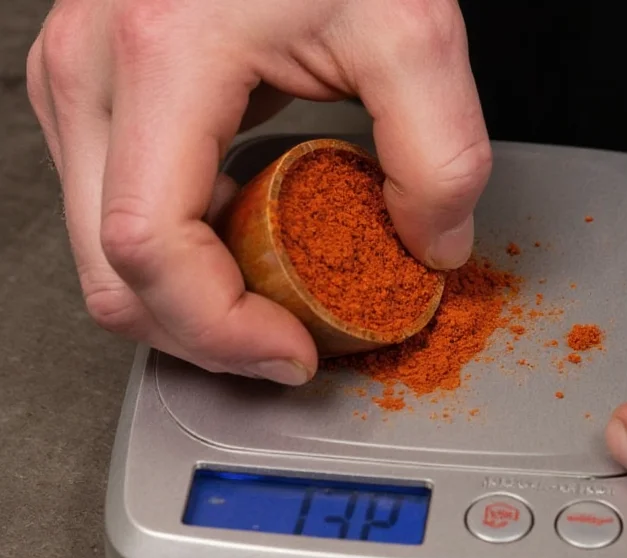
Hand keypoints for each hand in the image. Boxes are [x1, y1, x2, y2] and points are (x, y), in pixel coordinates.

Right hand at [25, 0, 489, 383]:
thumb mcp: (413, 29)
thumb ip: (442, 154)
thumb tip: (432, 246)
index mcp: (162, 57)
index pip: (149, 248)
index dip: (220, 331)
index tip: (292, 350)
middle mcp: (91, 72)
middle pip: (111, 273)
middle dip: (203, 334)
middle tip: (285, 340)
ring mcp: (78, 82)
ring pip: (102, 253)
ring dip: (188, 299)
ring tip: (269, 296)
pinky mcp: (92, 91)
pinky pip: (116, 209)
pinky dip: (177, 252)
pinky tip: (238, 241)